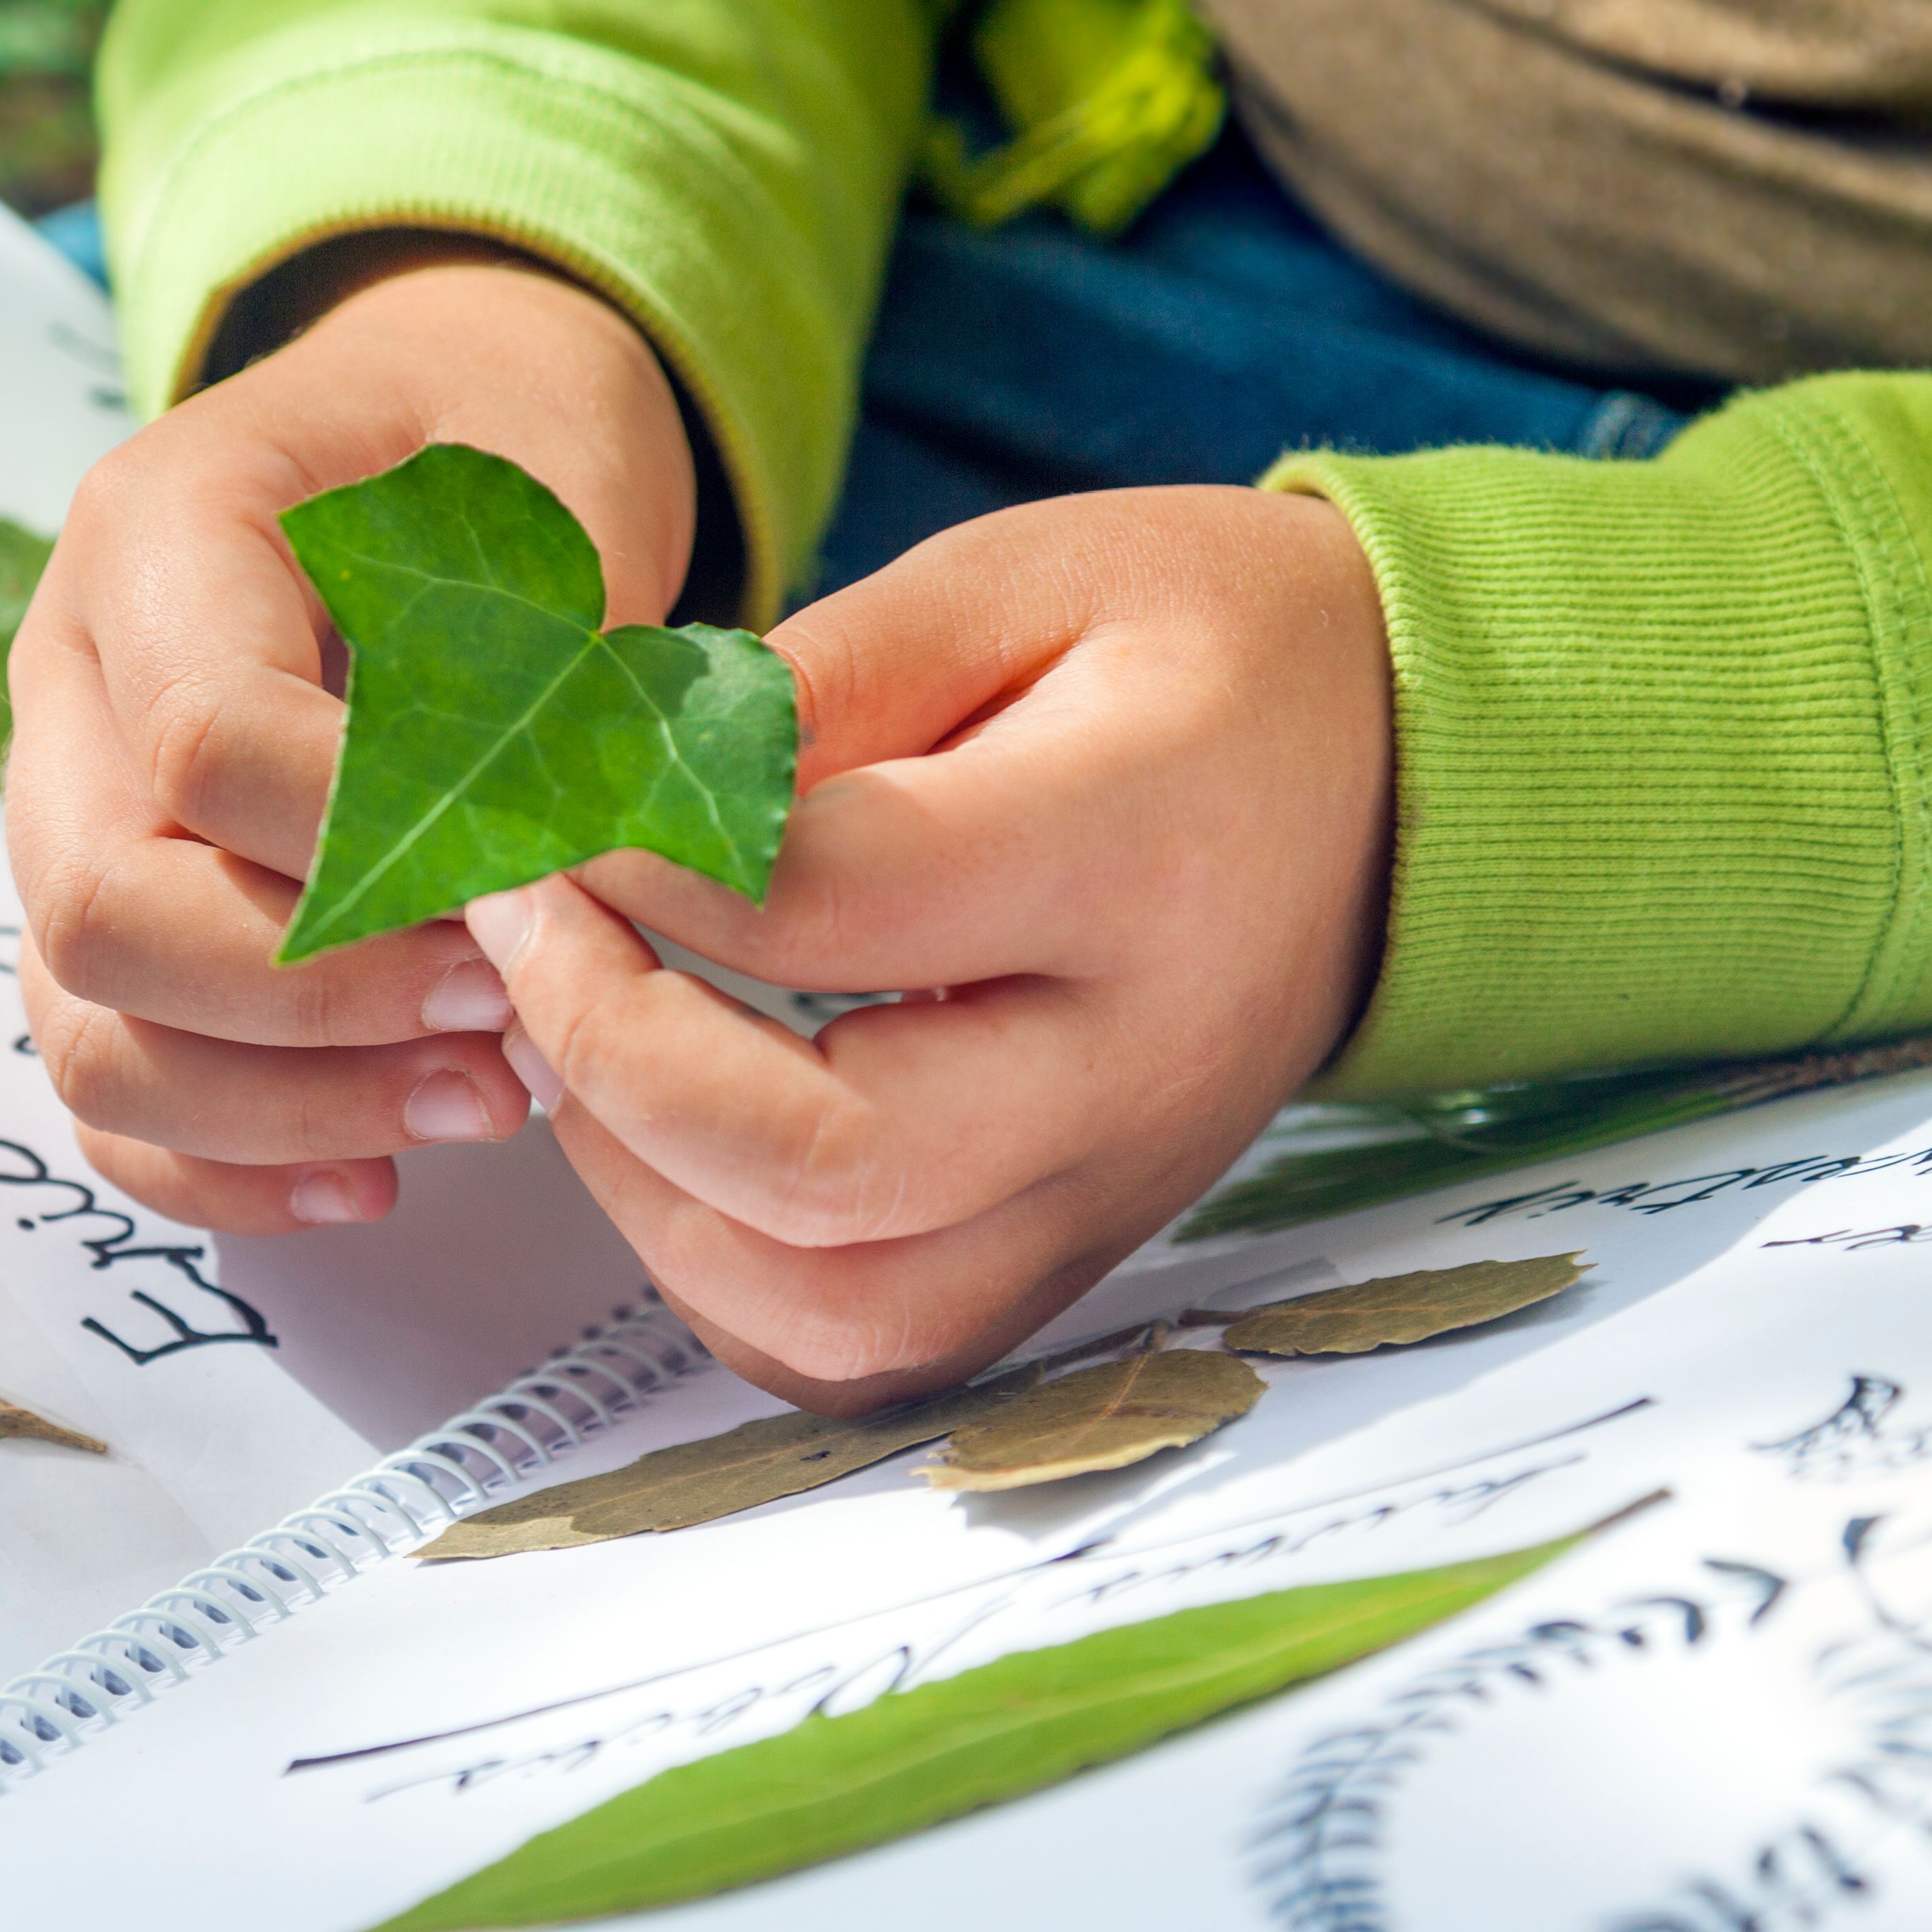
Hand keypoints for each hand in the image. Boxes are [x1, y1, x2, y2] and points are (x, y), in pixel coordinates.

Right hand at [5, 250, 699, 1232]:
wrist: (448, 421)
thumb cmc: (505, 443)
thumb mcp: (556, 479)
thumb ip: (545, 652)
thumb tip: (563, 860)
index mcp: (155, 531)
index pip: (207, 742)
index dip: (369, 852)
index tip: (529, 895)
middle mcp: (70, 684)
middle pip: (103, 911)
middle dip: (316, 1002)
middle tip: (506, 1015)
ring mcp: (67, 817)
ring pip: (93, 1031)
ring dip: (287, 1107)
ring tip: (487, 1101)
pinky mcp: (111, 929)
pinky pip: (114, 1093)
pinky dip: (234, 1167)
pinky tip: (384, 1176)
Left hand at [463, 485, 1395, 1414]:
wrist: (1405, 780)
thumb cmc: (1203, 656)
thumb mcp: (1019, 576)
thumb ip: (816, 675)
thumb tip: (611, 772)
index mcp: (1136, 853)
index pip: (831, 905)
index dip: (639, 854)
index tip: (556, 797)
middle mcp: (1134, 1068)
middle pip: (824, 1162)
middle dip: (611, 1050)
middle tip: (525, 930)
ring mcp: (1109, 1195)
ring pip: (832, 1307)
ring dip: (648, 1191)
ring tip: (584, 1042)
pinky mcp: (1072, 1259)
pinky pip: (861, 1354)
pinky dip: (723, 1278)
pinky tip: (673, 1142)